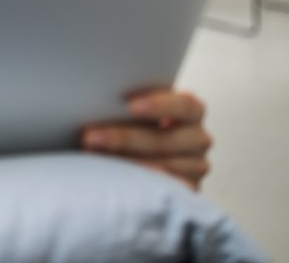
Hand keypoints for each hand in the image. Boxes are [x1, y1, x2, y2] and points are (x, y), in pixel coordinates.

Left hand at [81, 89, 212, 189]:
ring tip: (94, 159)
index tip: (130, 106)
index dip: (159, 105)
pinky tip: (120, 180)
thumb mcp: (137, 108)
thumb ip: (127, 103)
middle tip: (90, 136)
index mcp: (192, 110)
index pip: (184, 105)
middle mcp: (198, 138)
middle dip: (124, 138)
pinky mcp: (187, 190)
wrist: (141, 151)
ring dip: (125, 163)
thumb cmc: (136, 122)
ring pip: (163, 167)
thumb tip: (97, 98)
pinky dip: (141, 184)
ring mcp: (195, 167)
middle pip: (165, 140)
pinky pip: (166, 190)